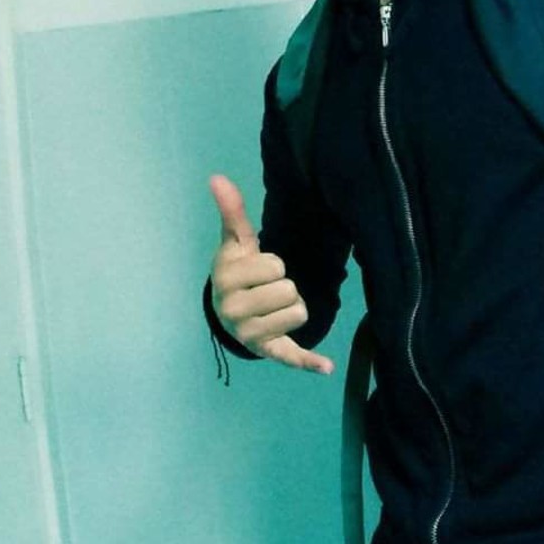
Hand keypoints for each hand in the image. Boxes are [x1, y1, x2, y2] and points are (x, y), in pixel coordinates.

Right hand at [208, 175, 333, 374]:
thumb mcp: (235, 242)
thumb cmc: (237, 270)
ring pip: (300, 313)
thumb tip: (217, 177)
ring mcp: (250, 336)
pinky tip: (326, 366)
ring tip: (273, 307)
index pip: (276, 266)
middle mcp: (233, 312)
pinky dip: (309, 362)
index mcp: (226, 281)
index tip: (258, 270)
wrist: (228, 309)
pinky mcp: (268, 352)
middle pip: (290, 290)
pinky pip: (292, 356)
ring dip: (294, 307)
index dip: (273, 265)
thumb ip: (231, 211)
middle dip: (285, 286)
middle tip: (267, 290)